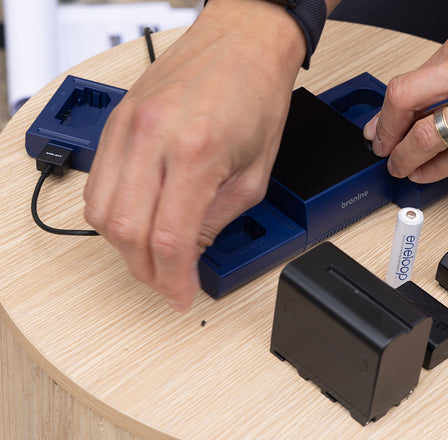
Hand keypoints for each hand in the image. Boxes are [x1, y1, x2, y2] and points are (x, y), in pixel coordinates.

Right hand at [83, 0, 305, 311]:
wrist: (243, 42)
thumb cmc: (257, 95)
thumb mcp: (255, 172)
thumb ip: (219, 218)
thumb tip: (189, 252)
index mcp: (196, 152)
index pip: (169, 238)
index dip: (173, 280)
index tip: (180, 296)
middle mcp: (153, 137)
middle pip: (127, 231)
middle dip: (146, 270)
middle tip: (167, 283)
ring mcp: (127, 126)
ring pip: (100, 211)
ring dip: (124, 247)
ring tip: (151, 257)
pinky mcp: (116, 120)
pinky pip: (96, 182)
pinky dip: (110, 213)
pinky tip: (134, 222)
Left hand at [363, 16, 447, 182]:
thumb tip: (431, 101)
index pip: (415, 74)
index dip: (391, 106)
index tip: (383, 122)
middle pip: (405, 98)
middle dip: (385, 130)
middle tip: (380, 147)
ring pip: (427, 134)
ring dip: (405, 157)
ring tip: (400, 168)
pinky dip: (434, 171)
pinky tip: (426, 175)